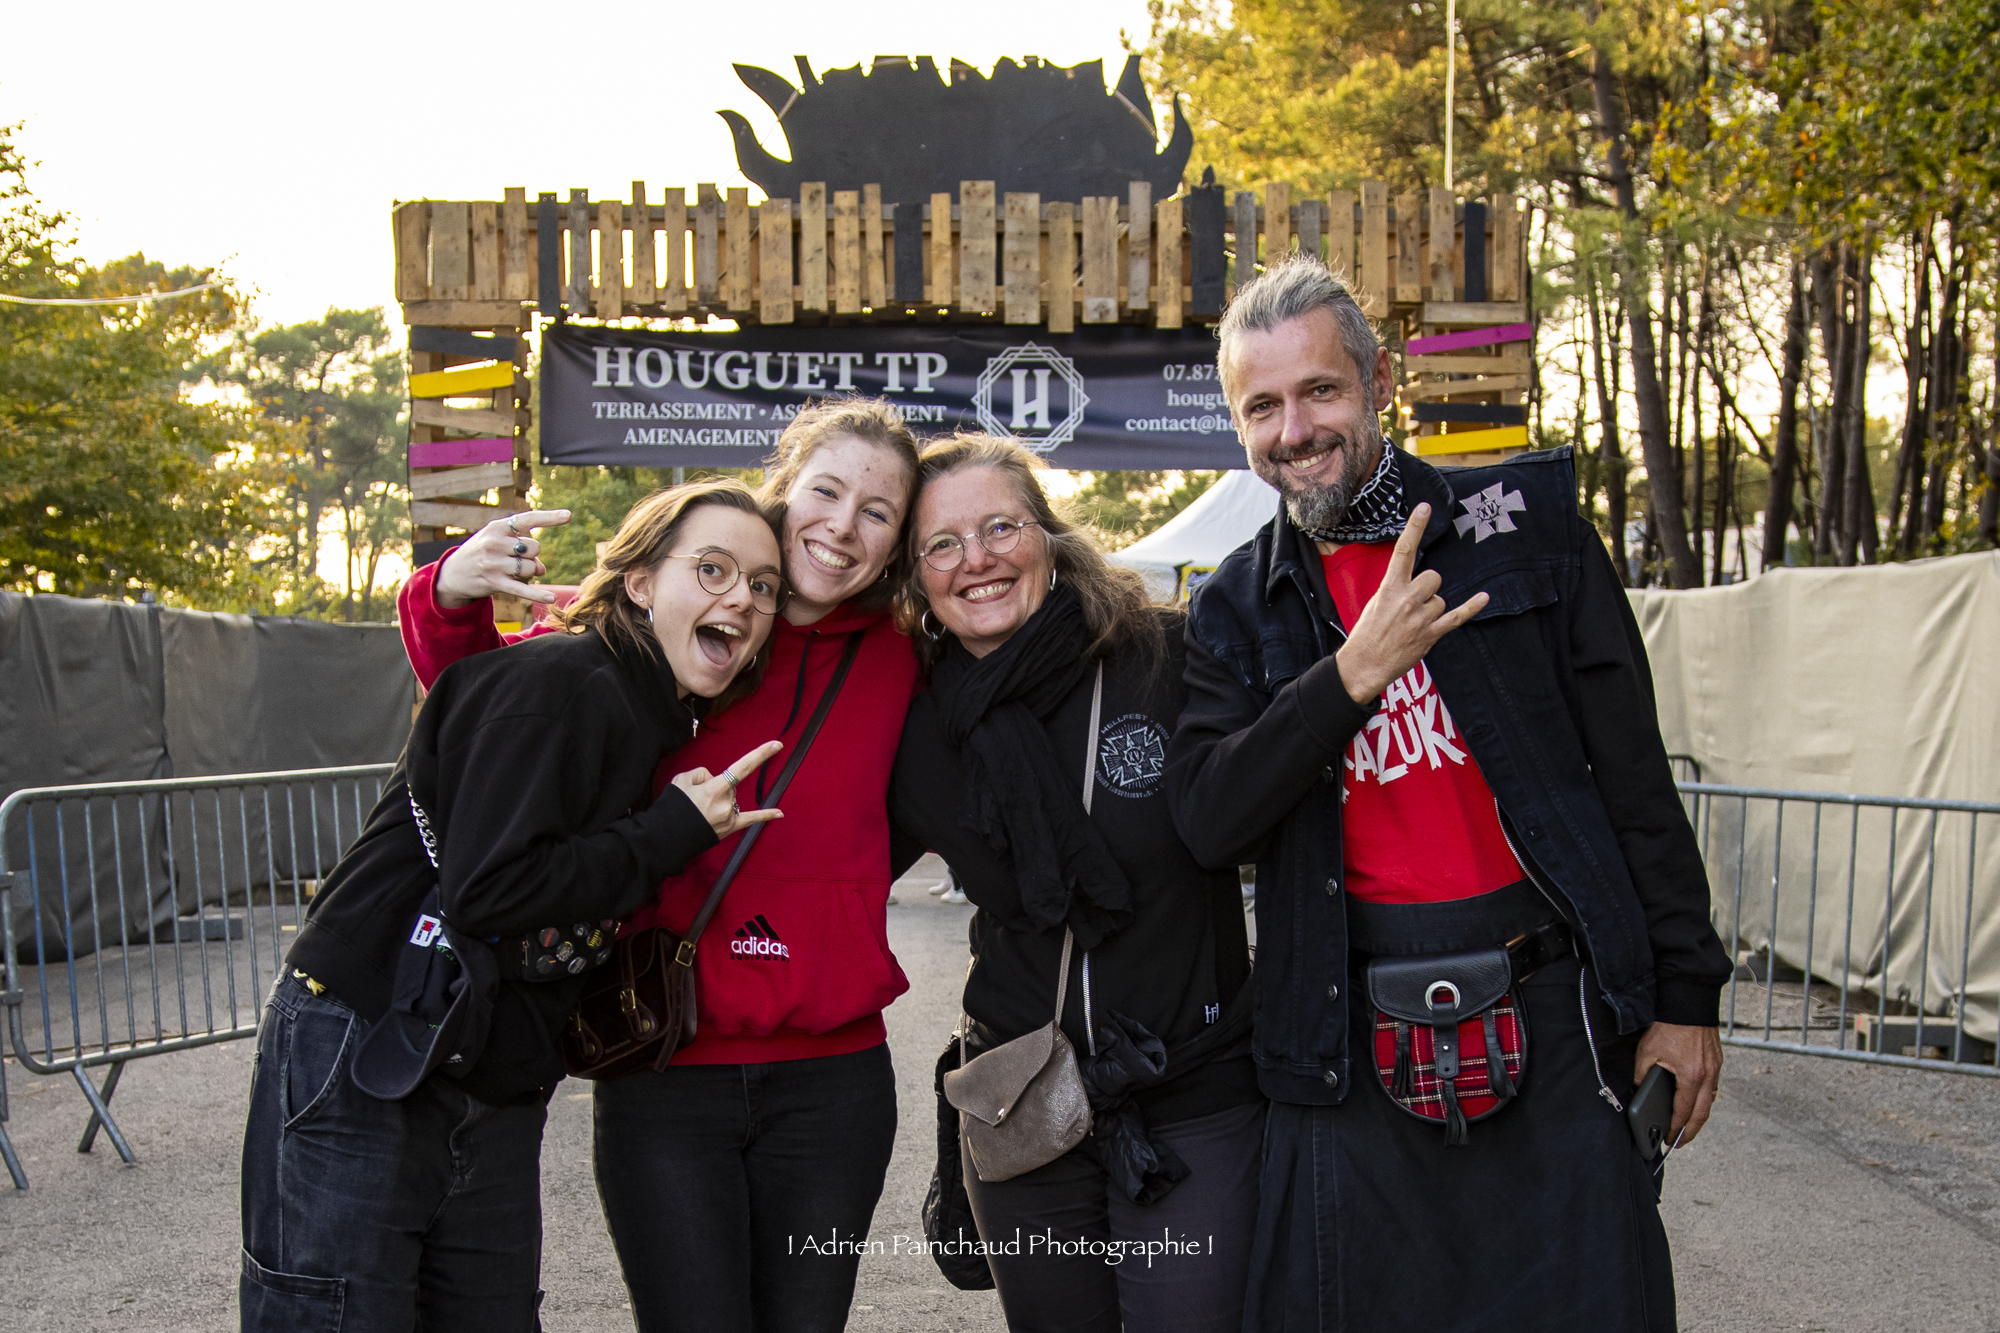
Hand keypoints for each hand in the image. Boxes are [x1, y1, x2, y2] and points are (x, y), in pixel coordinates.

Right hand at [434, 510, 571, 607]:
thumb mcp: (498, 542)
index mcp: (497, 527)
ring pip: (530, 568)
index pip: (527, 519)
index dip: (549, 517)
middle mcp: (494, 542)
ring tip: (513, 572)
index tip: (569, 515)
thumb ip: (523, 549)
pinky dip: (537, 594)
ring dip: (529, 573)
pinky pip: (522, 589)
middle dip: (534, 555)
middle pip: (535, 547)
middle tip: (520, 559)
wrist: (453, 573)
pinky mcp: (494, 583)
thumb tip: (541, 569)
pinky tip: (551, 599)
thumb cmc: (483, 553)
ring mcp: (493, 563)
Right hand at [670, 741, 785, 838]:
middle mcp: (727, 803)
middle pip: (729, 785)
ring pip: (731, 798)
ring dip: (719, 799)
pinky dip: (765, 815)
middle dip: (715, 787)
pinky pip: (750, 819)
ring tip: (699, 811)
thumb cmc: (673, 807)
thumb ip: (702, 774)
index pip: (742, 767)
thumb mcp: (682, 780)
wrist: (666, 836)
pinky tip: (780, 814)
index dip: (760, 754)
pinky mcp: (730, 827)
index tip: (777, 744)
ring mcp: (730, 816)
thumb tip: (714, 781)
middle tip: (695, 799)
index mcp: (716, 789)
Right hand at [1332, 504, 1488, 703]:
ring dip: (1431, 608)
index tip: (1424, 508)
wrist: (1363, 664)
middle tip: (1412, 604)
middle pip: (1433, 576)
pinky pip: (1457, 616)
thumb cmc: (1367, 633)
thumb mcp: (1375, 602)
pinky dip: (1471, 607)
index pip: (1404, 550)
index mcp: (1389, 588)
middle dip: (1427, 587)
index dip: (1414, 527)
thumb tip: (1413, 580)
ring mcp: (1421, 617)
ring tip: (1413, 623)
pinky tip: (1483, 597)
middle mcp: (1407, 599)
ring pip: (1440, 599)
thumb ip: (1396, 587)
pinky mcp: (1431, 634)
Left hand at [1633, 1021, 1722, 1145]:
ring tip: (1688, 1126)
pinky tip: (1696, 1101)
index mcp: (1692, 1077)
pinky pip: (1713, 1086)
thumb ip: (1643, 1074)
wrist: (1687, 1000)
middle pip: (1702, 1113)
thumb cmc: (1668, 1025)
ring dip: (1699, 1115)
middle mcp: (1708, 1075)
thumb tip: (1640, 1088)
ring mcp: (1715, 1067)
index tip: (1669, 1139)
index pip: (1684, 1112)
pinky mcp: (1716, 1059)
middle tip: (1680, 1142)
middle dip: (1691, 1131)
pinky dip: (1704, 1099)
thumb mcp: (1647, 1051)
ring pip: (1710, 1100)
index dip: (1676, 1129)